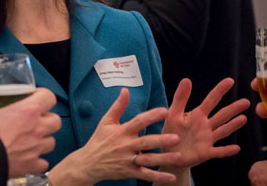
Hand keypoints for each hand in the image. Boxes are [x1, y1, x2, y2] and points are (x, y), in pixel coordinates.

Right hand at [0, 88, 60, 177]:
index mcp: (28, 111)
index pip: (49, 97)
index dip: (43, 96)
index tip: (36, 97)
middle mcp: (36, 129)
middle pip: (56, 121)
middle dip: (48, 119)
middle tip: (36, 120)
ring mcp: (35, 148)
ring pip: (52, 142)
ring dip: (43, 140)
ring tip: (32, 140)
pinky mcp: (30, 166)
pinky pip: (42, 163)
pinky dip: (37, 161)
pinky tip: (27, 158)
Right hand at [49, 88, 181, 185]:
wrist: (88, 163)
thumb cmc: (99, 140)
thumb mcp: (106, 121)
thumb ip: (118, 106)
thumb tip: (125, 90)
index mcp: (122, 131)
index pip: (138, 121)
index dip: (151, 116)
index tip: (165, 110)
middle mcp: (126, 146)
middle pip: (146, 142)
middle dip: (161, 140)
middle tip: (176, 137)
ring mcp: (128, 160)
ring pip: (148, 160)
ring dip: (163, 159)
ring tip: (178, 156)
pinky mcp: (129, 172)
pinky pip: (145, 175)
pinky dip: (158, 177)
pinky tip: (171, 177)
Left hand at [162, 78, 248, 167]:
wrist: (169, 154)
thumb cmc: (171, 132)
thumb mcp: (173, 114)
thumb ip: (180, 98)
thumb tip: (186, 79)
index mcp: (197, 115)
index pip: (210, 100)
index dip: (219, 90)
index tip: (230, 80)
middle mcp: (205, 126)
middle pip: (222, 115)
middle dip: (233, 108)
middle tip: (246, 102)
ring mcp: (207, 139)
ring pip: (223, 131)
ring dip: (233, 125)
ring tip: (244, 118)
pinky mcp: (205, 153)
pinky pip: (218, 151)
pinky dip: (226, 150)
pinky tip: (236, 148)